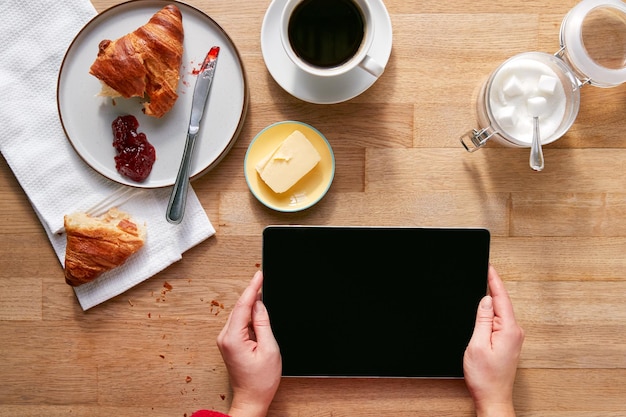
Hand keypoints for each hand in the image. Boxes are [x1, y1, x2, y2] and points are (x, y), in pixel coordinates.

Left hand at [216, 271, 281, 416]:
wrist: (251, 398)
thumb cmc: (261, 380)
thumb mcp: (269, 348)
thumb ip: (263, 323)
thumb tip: (259, 304)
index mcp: (233, 338)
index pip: (243, 306)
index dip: (252, 288)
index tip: (259, 275)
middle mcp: (225, 337)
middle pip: (240, 308)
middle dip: (252, 295)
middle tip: (263, 280)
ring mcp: (225, 340)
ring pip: (240, 315)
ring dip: (251, 306)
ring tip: (264, 298)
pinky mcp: (229, 343)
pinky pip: (239, 323)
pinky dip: (249, 316)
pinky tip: (258, 314)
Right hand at [463, 265, 524, 416]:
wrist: (492, 398)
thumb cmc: (485, 377)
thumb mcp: (477, 344)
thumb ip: (483, 319)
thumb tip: (486, 299)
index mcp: (509, 330)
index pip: (501, 298)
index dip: (494, 280)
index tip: (489, 266)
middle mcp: (515, 332)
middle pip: (503, 302)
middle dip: (492, 286)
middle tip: (484, 270)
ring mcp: (514, 338)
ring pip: (502, 312)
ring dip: (492, 299)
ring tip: (483, 284)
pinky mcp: (509, 343)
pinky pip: (501, 321)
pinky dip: (493, 312)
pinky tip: (486, 308)